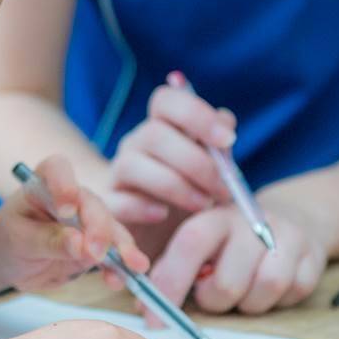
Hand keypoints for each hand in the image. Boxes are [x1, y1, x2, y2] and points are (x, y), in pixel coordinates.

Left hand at [0, 155, 149, 292]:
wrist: (12, 261)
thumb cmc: (9, 240)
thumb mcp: (20, 240)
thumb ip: (49, 241)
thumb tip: (80, 243)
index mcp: (43, 184)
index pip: (57, 169)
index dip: (65, 184)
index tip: (66, 209)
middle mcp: (72, 197)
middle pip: (92, 204)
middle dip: (98, 228)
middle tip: (95, 252)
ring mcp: (88, 222)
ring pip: (110, 230)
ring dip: (122, 247)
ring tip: (133, 265)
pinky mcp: (97, 246)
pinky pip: (114, 255)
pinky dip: (120, 269)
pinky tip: (120, 281)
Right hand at [104, 72, 236, 225]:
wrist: (169, 238)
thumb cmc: (195, 196)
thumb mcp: (214, 173)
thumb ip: (218, 148)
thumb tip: (225, 121)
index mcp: (163, 126)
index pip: (167, 100)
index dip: (197, 114)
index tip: (228, 140)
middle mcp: (136, 143)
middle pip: (153, 133)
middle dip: (195, 162)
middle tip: (223, 188)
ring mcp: (118, 173)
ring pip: (132, 165)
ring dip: (175, 185)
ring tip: (203, 205)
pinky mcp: (109, 205)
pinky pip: (117, 200)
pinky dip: (142, 207)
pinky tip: (163, 215)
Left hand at [144, 197, 327, 316]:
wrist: (295, 217)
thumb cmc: (233, 240)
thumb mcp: (202, 241)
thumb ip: (174, 267)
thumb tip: (145, 308)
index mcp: (215, 216)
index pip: (189, 246)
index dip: (170, 284)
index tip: (155, 318)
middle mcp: (251, 222)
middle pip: (226, 284)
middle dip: (214, 300)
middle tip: (213, 291)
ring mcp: (287, 237)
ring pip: (262, 292)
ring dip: (247, 302)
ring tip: (243, 287)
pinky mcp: (313, 256)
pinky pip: (291, 294)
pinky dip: (277, 300)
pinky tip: (269, 285)